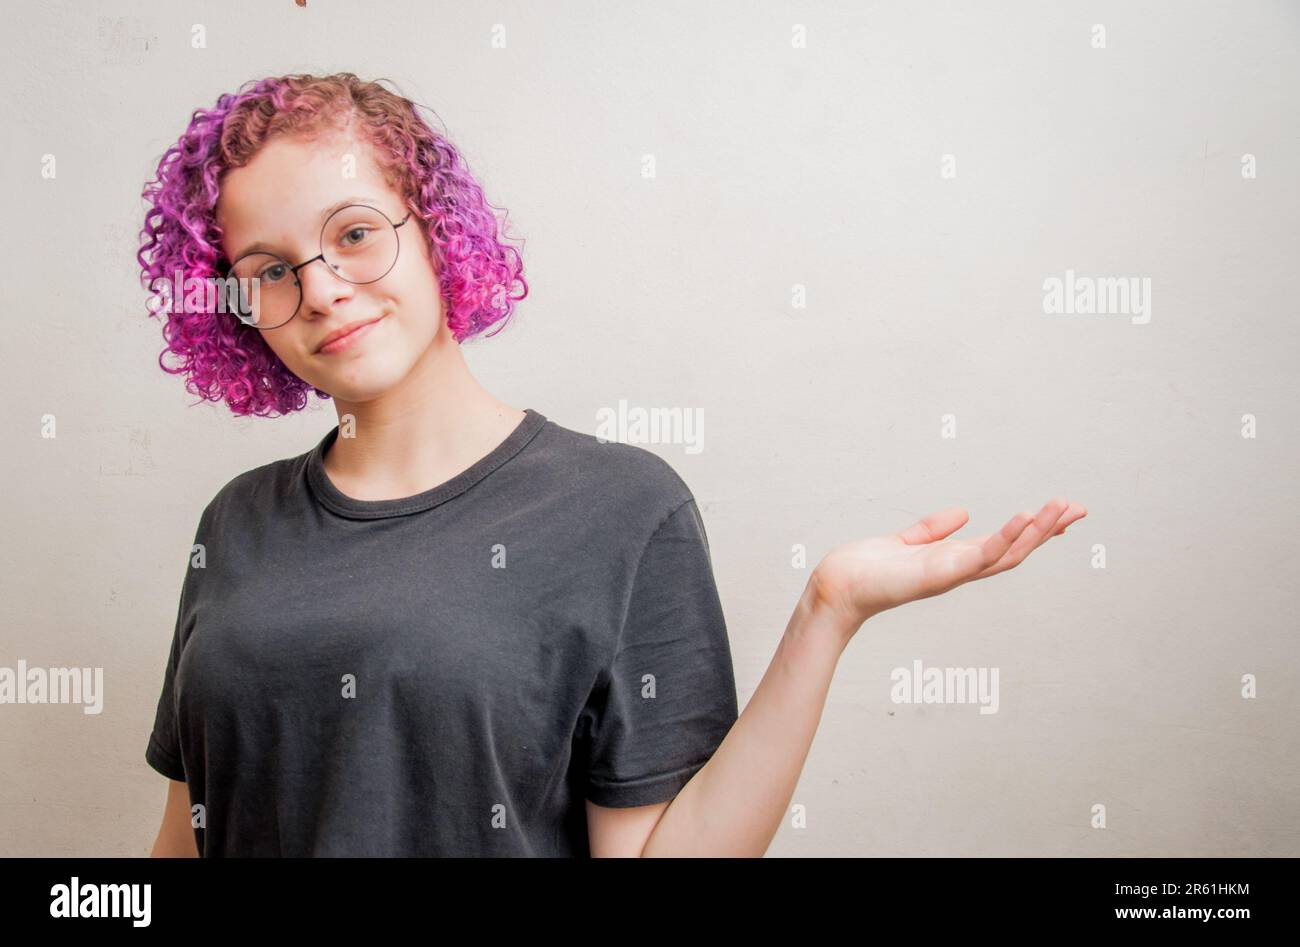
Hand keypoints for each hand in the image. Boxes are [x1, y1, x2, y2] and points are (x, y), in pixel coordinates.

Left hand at [806, 497, 1087, 634]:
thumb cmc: (867, 569)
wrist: (839, 586)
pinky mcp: (941, 573)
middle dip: (1048, 531)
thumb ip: (933, 529)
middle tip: (1080, 508)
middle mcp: (959, 570)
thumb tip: (964, 513)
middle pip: (1016, 551)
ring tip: (1064, 508)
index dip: (1033, 530)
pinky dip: (1006, 537)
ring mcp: (953, 573)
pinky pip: (982, 555)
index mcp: (954, 560)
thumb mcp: (906, 541)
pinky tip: (1026, 516)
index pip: (1003, 544)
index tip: (1061, 512)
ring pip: (1008, 554)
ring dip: (1038, 531)